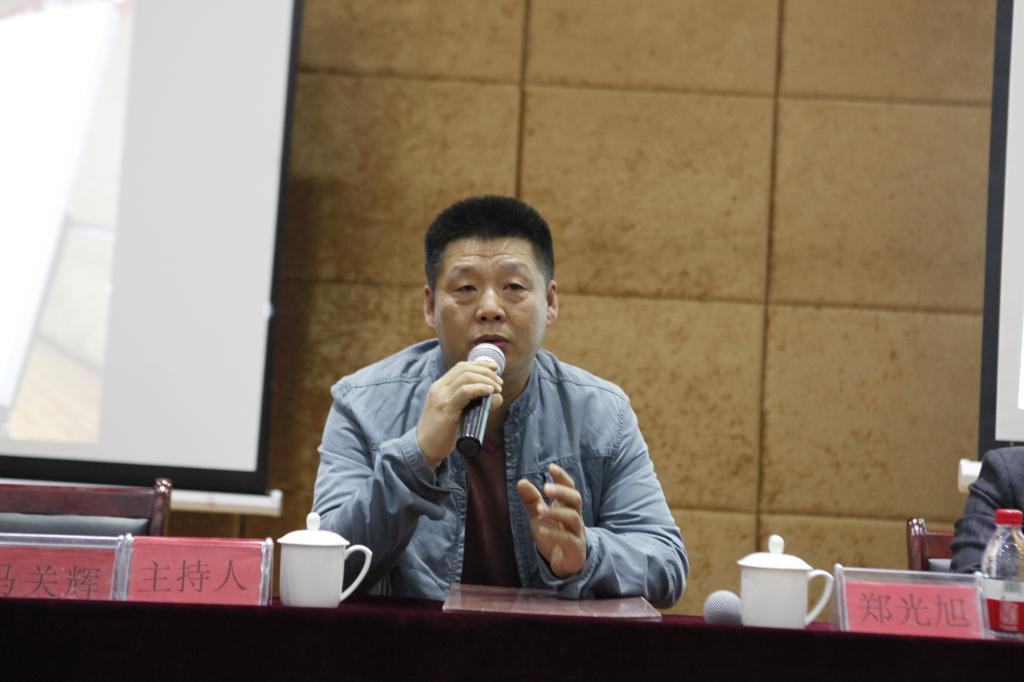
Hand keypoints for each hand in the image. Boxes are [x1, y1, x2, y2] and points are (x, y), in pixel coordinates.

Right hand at [416, 358, 502, 468]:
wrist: (423, 448)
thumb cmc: (442, 433)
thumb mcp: (457, 413)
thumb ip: (473, 403)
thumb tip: (497, 396)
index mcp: (440, 386)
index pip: (461, 366)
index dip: (480, 364)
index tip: (495, 368)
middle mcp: (439, 388)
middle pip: (465, 369)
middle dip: (486, 372)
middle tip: (499, 382)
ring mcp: (441, 398)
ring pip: (466, 377)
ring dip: (486, 380)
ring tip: (497, 388)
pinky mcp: (446, 409)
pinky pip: (464, 392)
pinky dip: (479, 389)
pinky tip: (489, 391)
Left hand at [516, 463, 586, 577]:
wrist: (565, 564)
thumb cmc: (553, 535)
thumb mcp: (540, 516)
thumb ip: (532, 500)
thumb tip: (521, 481)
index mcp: (567, 506)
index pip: (570, 487)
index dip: (562, 477)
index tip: (551, 467)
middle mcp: (574, 517)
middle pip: (576, 499)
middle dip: (562, 491)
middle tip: (545, 488)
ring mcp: (576, 532)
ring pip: (573, 518)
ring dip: (556, 512)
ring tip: (540, 511)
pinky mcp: (574, 548)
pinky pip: (567, 539)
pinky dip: (554, 534)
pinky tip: (541, 530)